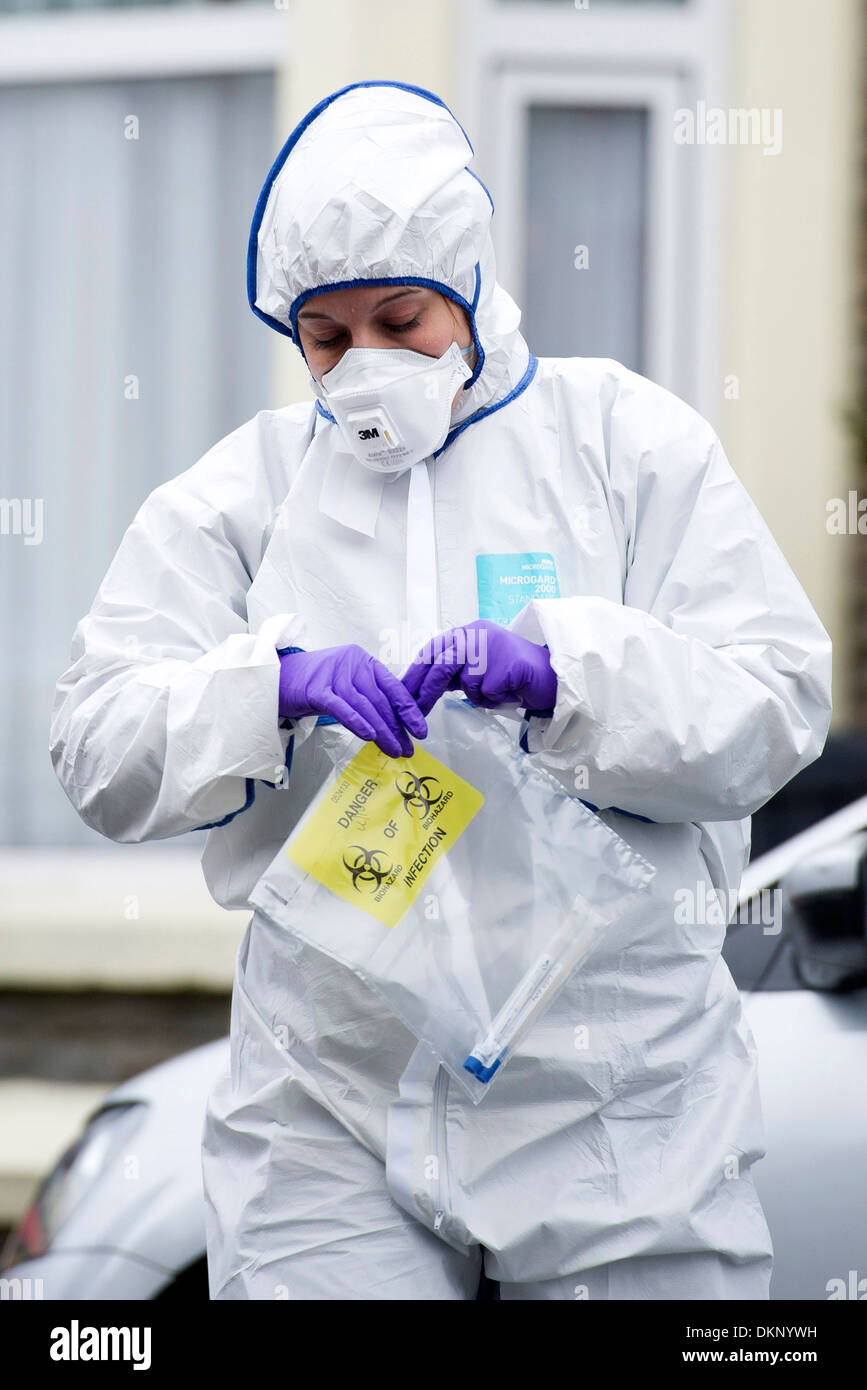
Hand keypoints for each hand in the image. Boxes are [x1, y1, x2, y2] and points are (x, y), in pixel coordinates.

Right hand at [278, 645, 426, 757]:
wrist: (275, 677)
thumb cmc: (312, 684)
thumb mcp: (345, 685)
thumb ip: (368, 697)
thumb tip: (394, 724)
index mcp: (363, 661)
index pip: (393, 686)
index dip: (408, 709)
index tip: (420, 730)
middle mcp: (351, 663)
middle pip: (381, 699)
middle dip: (397, 727)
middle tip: (407, 748)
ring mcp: (333, 674)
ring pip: (365, 706)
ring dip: (382, 731)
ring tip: (393, 750)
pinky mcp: (316, 689)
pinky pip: (342, 707)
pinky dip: (357, 722)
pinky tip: (369, 736)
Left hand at [401, 619, 556, 716]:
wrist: (552, 676)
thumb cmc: (512, 676)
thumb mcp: (478, 669)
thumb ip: (454, 672)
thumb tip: (421, 686)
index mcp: (468, 632)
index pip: (433, 650)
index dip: (415, 673)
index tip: (401, 693)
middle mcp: (477, 634)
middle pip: (441, 664)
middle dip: (426, 692)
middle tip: (414, 714)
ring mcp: (492, 646)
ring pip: (465, 681)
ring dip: (477, 694)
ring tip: (496, 693)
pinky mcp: (505, 663)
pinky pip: (486, 692)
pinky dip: (496, 699)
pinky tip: (511, 691)